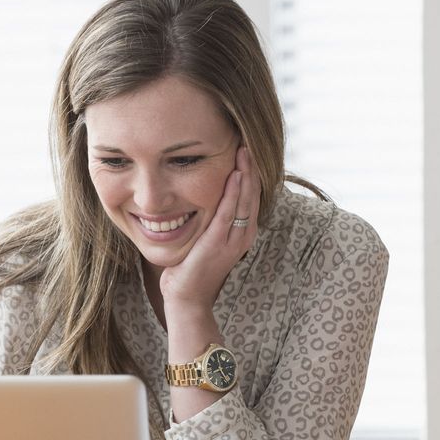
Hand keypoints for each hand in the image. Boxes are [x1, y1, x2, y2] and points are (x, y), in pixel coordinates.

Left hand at [158, 145, 260, 312]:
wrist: (187, 298)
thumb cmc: (193, 269)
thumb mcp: (207, 239)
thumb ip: (212, 220)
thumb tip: (207, 198)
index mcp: (243, 233)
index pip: (251, 196)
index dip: (251, 172)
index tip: (246, 149)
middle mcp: (244, 235)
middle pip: (252, 194)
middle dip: (251, 167)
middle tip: (247, 140)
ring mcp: (233, 240)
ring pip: (245, 199)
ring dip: (246, 173)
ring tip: (244, 150)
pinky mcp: (217, 243)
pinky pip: (229, 212)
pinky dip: (233, 192)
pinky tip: (235, 174)